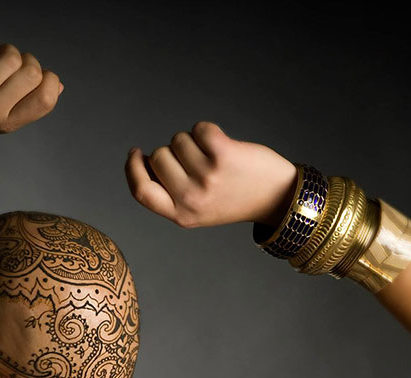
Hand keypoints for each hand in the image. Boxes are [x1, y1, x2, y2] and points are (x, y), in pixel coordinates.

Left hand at [0, 37, 63, 134]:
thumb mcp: (1, 113)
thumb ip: (29, 102)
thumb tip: (57, 85)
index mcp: (7, 124)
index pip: (46, 99)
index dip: (50, 80)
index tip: (40, 76)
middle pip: (32, 72)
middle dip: (27, 61)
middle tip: (11, 67)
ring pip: (12, 56)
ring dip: (6, 51)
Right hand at [124, 121, 297, 228]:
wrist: (277, 198)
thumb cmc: (233, 198)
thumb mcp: (197, 209)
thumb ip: (170, 193)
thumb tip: (143, 160)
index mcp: (181, 214)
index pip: (141, 191)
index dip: (132, 169)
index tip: (135, 152)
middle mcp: (191, 198)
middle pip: (158, 156)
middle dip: (172, 152)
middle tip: (196, 162)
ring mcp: (206, 176)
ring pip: (178, 140)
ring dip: (192, 141)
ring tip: (213, 157)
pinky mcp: (222, 154)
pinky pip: (199, 128)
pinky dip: (207, 130)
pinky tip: (221, 144)